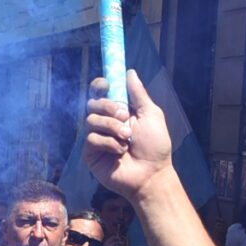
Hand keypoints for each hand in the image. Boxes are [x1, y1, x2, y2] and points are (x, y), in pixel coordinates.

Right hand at [82, 70, 170, 201]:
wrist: (151, 173)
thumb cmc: (155, 146)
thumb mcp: (150, 114)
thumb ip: (138, 94)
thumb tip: (130, 72)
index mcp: (119, 111)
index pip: (101, 93)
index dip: (100, 85)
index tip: (106, 84)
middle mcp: (106, 122)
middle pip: (93, 103)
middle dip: (108, 107)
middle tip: (124, 116)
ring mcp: (97, 137)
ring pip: (91, 120)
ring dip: (112, 127)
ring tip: (127, 140)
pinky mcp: (90, 153)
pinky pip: (92, 139)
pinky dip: (108, 143)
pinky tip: (120, 152)